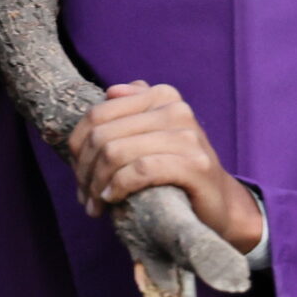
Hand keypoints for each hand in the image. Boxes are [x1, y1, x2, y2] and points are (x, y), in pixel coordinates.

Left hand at [67, 82, 265, 253]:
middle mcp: (177, 110)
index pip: (98, 114)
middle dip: (85, 170)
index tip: (79, 173)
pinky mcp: (194, 166)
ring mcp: (188, 137)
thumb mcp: (154, 135)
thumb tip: (110, 91)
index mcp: (162, 96)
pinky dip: (118, 187)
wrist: (219, 203)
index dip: (78, 146)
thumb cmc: (176, 170)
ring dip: (97, 184)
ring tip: (95, 205)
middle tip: (84, 196)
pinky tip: (112, 200)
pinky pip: (140, 170)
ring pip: (116, 153)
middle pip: (103, 135)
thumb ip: (134, 109)